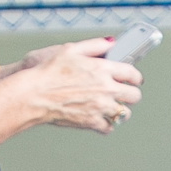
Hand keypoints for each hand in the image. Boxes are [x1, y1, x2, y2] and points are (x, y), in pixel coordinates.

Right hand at [1, 37, 140, 132]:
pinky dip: (107, 125)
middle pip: (134, 95)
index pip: (132, 74)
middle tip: (126, 94)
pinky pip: (109, 127)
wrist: (34, 95)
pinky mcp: (91, 121)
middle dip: (132, 94)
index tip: (135, 79)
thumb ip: (94, 45)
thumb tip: (111, 43)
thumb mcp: (70, 49)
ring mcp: (100, 106)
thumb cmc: (48, 72)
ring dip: (121, 111)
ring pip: (124, 113)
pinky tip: (102, 119)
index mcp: (103, 68)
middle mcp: (105, 88)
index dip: (136, 77)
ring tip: (115, 108)